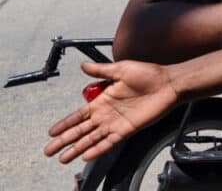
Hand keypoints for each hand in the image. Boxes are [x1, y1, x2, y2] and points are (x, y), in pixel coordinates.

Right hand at [44, 60, 178, 163]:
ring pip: (92, 139)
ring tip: (62, 158)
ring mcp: (117, 123)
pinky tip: (87, 155)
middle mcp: (107, 114)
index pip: (79, 115)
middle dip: (64, 140)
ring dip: (77, 148)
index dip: (65, 124)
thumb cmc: (149, 74)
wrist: (169, 82)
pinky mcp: (128, 129)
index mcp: (103, 100)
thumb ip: (101, 70)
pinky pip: (110, 141)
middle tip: (49, 150)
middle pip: (81, 130)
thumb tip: (83, 65)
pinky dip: (98, 148)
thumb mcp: (121, 69)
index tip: (52, 132)